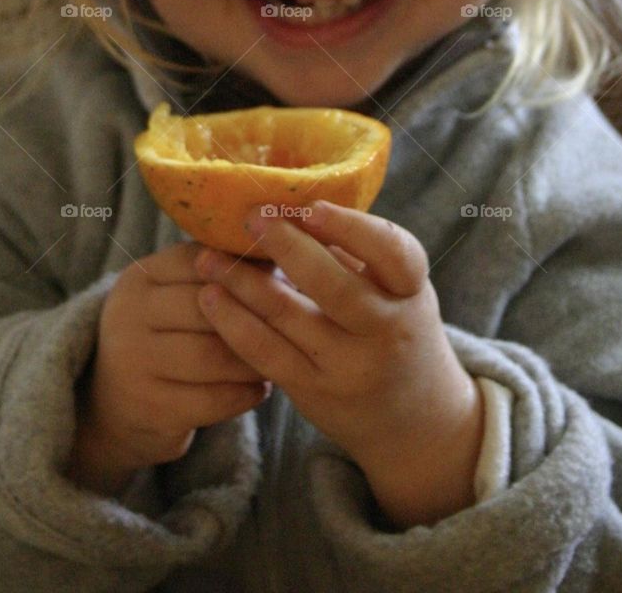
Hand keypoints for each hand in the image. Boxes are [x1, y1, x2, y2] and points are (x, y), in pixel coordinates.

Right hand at [68, 240, 269, 492]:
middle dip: (254, 314)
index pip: (198, 260)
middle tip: (292, 320)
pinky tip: (261, 388)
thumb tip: (279, 249)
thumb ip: (216, 273)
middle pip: (207, 306)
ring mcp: (133, 363)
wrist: (114, 406)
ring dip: (254, 357)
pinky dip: (245, 394)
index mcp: (139, 277)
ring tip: (280, 355)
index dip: (244, 269)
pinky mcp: (149, 408)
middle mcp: (128, 314)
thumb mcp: (175, 296)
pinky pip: (212, 399)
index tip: (283, 275)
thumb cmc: (166, 338)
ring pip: (213, 355)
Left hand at [193, 202, 483, 526]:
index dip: (350, 227)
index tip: (309, 205)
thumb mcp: (395, 288)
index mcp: (410, 290)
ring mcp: (349, 364)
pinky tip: (210, 298)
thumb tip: (289, 200)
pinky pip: (265, 353)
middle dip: (283, 245)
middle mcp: (385, 329)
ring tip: (209, 256)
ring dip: (241, 280)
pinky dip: (233, 322)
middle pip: (331, 284)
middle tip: (248, 216)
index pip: (392, 252)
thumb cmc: (395, 328)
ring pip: (287, 315)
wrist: (413, 420)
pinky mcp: (314, 392)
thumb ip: (354, 249)